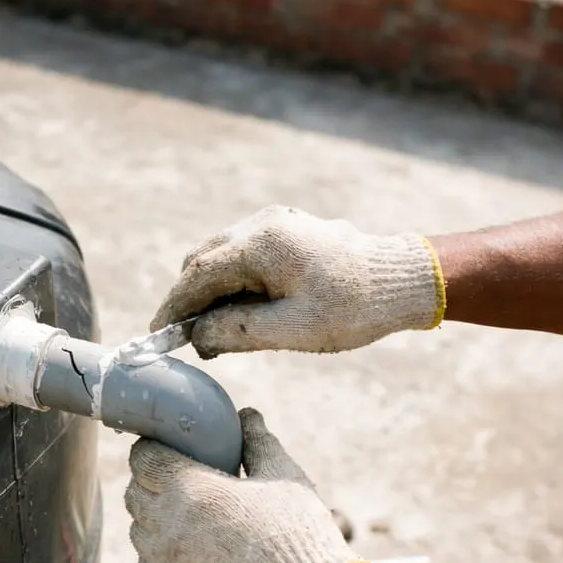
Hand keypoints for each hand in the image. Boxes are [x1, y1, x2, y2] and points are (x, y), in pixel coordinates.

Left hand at [124, 408, 372, 562]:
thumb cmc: (298, 533)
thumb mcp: (283, 476)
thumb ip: (258, 441)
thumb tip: (246, 416)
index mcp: (190, 485)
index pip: (143, 458)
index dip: (151, 451)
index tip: (166, 451)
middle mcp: (167, 520)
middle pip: (134, 492)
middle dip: (150, 483)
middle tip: (178, 483)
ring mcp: (163, 558)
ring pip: (138, 528)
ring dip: (154, 519)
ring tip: (187, 518)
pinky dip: (160, 554)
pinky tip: (188, 551)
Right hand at [151, 205, 445, 355]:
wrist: (405, 281)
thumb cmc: (353, 307)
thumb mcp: (292, 329)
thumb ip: (237, 331)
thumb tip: (196, 335)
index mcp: (261, 243)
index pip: (197, 274)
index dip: (173, 306)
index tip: (157, 333)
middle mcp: (263, 224)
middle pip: (203, 260)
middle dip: (190, 299)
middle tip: (189, 339)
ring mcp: (276, 224)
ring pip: (222, 257)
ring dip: (211, 292)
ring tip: (216, 331)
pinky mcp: (287, 232)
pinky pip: (243, 256)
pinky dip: (232, 282)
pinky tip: (241, 312)